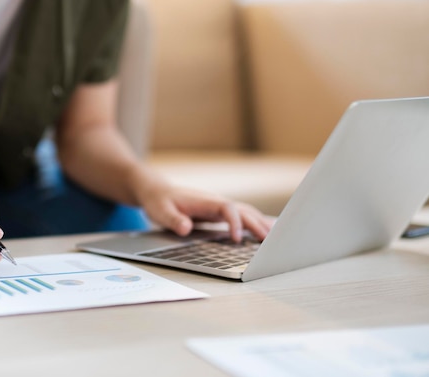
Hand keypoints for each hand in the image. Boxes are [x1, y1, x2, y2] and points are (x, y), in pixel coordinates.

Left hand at [136, 179, 273, 241]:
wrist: (156, 190)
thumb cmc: (158, 201)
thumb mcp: (159, 211)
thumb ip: (172, 220)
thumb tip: (185, 228)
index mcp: (204, 201)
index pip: (227, 208)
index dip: (234, 222)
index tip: (236, 239)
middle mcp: (215, 202)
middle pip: (242, 210)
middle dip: (257, 225)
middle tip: (271, 243)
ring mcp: (218, 206)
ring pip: (245, 212)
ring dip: (260, 223)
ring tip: (276, 239)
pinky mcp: (217, 213)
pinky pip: (240, 217)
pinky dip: (254, 223)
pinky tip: (264, 232)